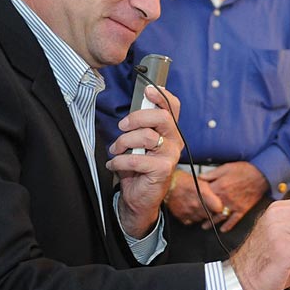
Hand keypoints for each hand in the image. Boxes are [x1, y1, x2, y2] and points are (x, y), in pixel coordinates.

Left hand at [106, 86, 182, 237]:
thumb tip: (131, 110)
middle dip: (137, 118)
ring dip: (123, 142)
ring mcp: (170, 155)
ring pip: (146, 136)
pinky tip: (114, 164)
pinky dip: (119, 161)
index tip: (147, 90)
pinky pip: (136, 159)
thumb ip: (139, 126)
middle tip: (123, 126)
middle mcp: (174, 141)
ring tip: (115, 149)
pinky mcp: (162, 170)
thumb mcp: (138, 143)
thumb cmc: (138, 168)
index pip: (173, 107)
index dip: (162, 96)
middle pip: (162, 117)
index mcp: (170, 131)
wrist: (139, 198)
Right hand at [165, 170, 223, 223]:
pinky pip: (191, 221)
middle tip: (207, 206)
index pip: (218, 208)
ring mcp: (189, 211)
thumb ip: (211, 189)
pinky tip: (191, 210)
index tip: (219, 207)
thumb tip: (219, 196)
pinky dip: (192, 217)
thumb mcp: (201, 180)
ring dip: (201, 215)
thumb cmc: (183, 180)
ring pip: (201, 219)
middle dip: (210, 211)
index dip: (220, 208)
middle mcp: (197, 203)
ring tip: (197, 207)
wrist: (168, 184)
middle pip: (210, 215)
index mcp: (203, 193)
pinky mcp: (181, 216)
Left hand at [199, 161, 268, 231]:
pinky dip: (228, 226)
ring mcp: (234, 205)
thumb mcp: (226, 167)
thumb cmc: (244, 169)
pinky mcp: (242, 209)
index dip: (197, 200)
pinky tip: (223, 230)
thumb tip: (200, 178)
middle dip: (202, 214)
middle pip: (210, 209)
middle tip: (195, 218)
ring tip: (204, 226)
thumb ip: (212, 174)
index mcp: (220, 186)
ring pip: (220, 217)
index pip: (204, 196)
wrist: (262, 174)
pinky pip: (234, 220)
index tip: (193, 203)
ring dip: (211, 222)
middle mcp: (225, 198)